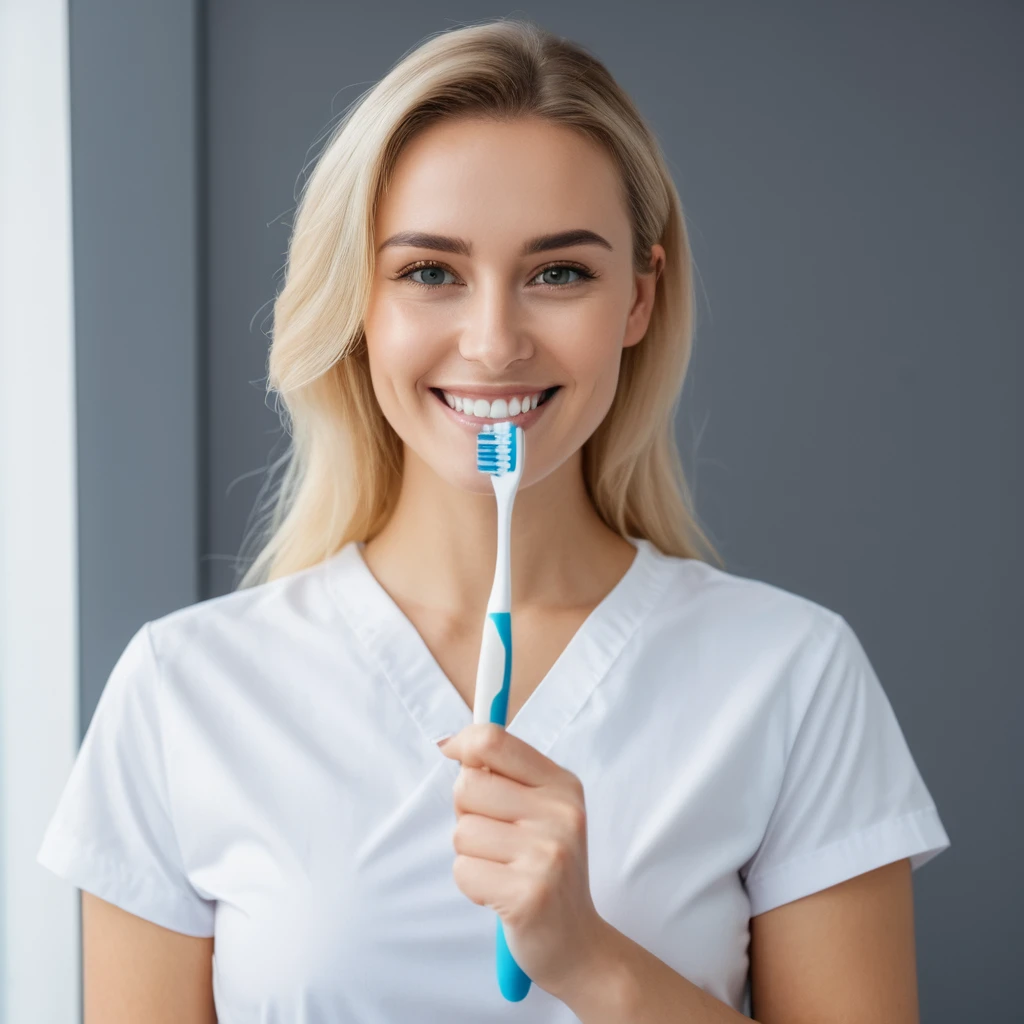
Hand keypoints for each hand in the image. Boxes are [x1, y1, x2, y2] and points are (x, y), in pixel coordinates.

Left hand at [437, 722, 610, 997]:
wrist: (578, 942)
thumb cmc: (546, 868)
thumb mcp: (542, 810)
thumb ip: (505, 775)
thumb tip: (451, 744)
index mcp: (562, 785)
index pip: (495, 741)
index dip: (463, 742)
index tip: (450, 750)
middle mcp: (560, 813)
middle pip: (468, 785)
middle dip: (466, 811)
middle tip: (494, 837)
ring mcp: (547, 853)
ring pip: (462, 831)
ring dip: (471, 854)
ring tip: (503, 868)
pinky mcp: (529, 894)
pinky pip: (463, 871)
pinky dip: (472, 884)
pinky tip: (500, 892)